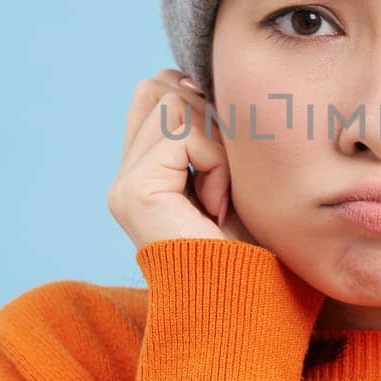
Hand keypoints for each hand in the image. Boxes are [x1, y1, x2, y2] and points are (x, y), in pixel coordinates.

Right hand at [107, 68, 258, 248]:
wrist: (250, 303)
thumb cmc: (256, 246)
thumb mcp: (235, 171)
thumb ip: (210, 128)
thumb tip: (193, 76)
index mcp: (144, 171)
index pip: (156, 90)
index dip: (198, 100)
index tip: (228, 148)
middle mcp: (126, 176)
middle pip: (162, 86)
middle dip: (209, 118)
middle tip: (226, 178)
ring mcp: (124, 186)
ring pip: (174, 102)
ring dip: (218, 145)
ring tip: (223, 198)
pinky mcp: (133, 192)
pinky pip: (183, 134)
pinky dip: (216, 163)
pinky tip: (218, 207)